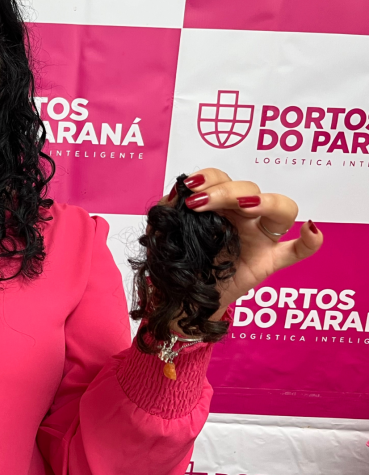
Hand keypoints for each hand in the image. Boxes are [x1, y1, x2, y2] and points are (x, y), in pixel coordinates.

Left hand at [164, 168, 322, 320]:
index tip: (189, 189)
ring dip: (265, 201)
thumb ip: (167, 211)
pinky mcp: (268, 262)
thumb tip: (176, 193)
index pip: (222, 179)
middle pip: (250, 189)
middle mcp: (242, 217)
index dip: (209, 178)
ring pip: (281, 209)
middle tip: (200, 203)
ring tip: (245, 206)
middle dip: (226, 191)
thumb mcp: (163, 232)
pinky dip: (309, 241)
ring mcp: (260, 238)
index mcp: (218, 206)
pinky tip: (311, 230)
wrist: (179, 296)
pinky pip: (297, 251)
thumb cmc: (174, 260)